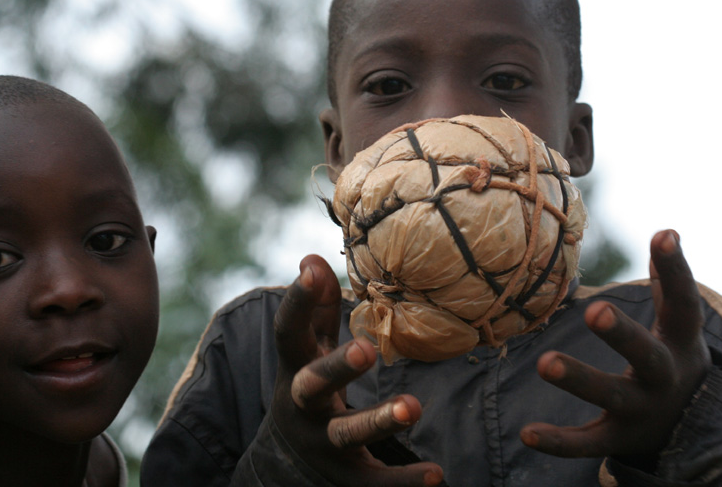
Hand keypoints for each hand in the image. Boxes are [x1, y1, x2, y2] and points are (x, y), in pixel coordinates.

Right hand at [270, 254, 443, 485]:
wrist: (284, 463)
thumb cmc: (308, 384)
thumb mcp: (309, 348)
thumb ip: (317, 308)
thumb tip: (312, 257)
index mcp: (295, 366)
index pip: (290, 330)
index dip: (298, 300)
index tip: (311, 270)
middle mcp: (302, 405)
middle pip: (312, 385)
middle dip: (337, 368)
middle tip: (367, 350)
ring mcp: (322, 443)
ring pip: (345, 434)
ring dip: (377, 420)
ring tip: (412, 407)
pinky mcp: (344, 477)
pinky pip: (373, 483)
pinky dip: (404, 482)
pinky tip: (437, 475)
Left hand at [520, 230, 710, 462]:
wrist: (692, 427)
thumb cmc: (673, 354)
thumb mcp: (679, 323)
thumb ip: (668, 282)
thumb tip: (667, 230)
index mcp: (680, 339)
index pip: (682, 300)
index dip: (676, 268)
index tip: (664, 234)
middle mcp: (665, 374)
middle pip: (646, 353)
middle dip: (621, 333)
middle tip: (594, 310)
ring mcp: (643, 409)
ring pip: (611, 395)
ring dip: (579, 379)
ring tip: (544, 362)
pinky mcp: (619, 438)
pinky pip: (588, 443)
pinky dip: (559, 441)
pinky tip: (526, 433)